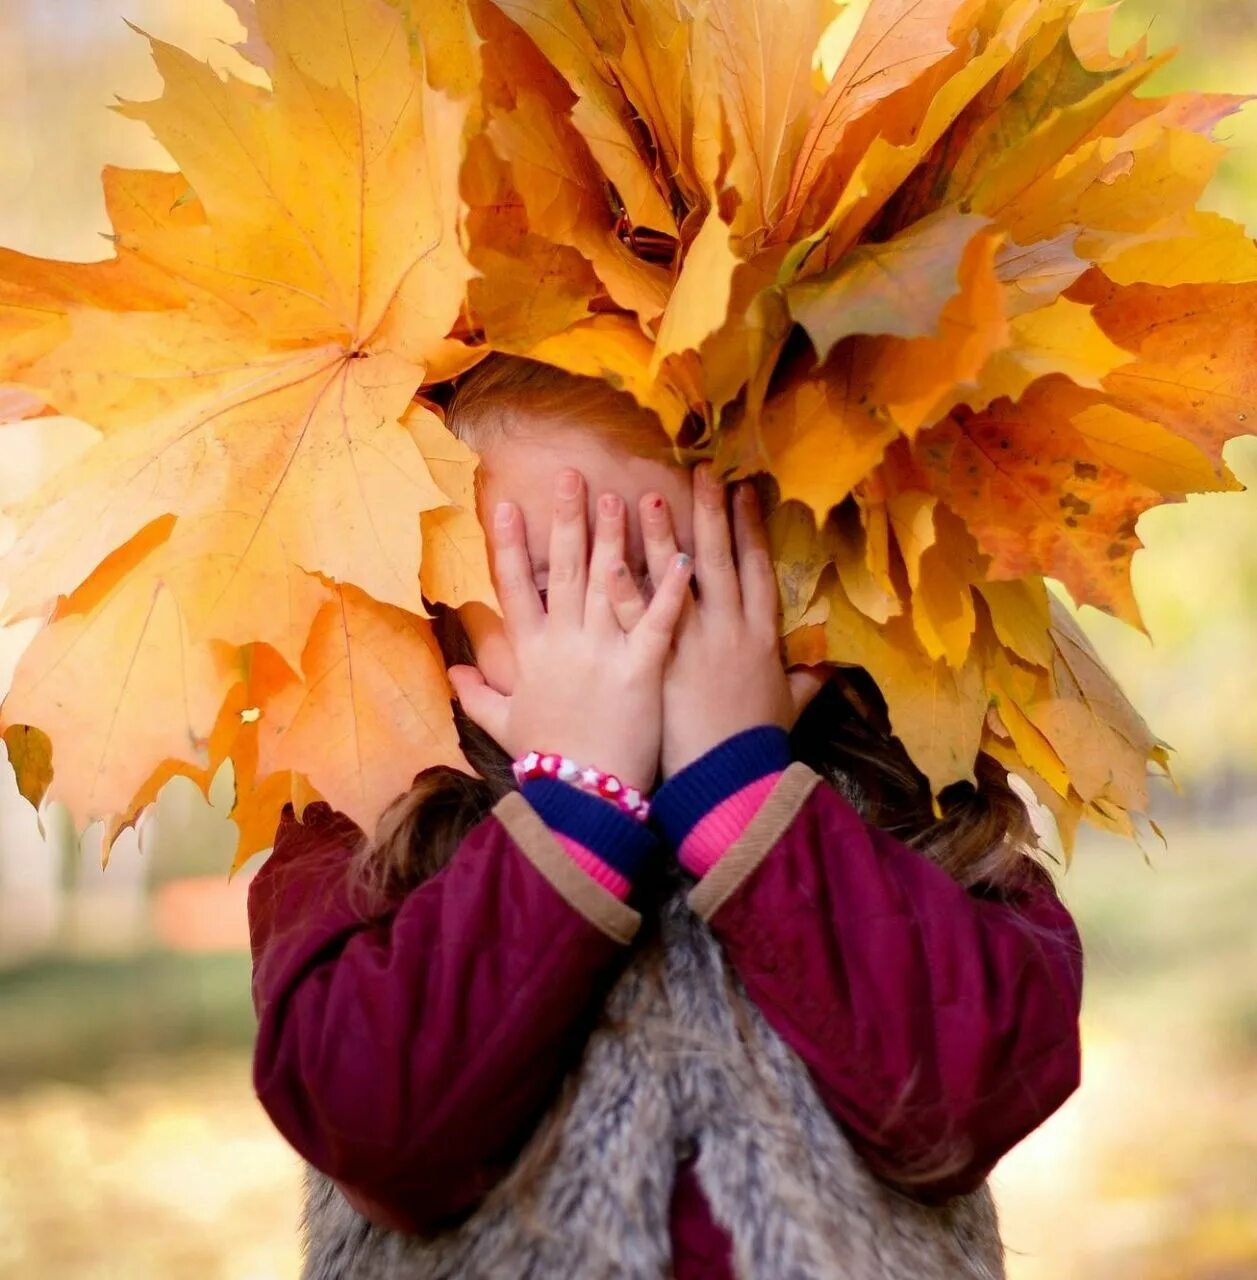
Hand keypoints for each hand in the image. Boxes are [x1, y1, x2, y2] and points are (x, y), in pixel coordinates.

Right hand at [448, 468, 693, 793]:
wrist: (583, 799)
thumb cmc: (547, 762)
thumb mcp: (506, 725)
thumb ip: (478, 696)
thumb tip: (451, 676)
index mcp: (531, 653)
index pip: (514, 587)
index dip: (511, 545)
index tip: (508, 505)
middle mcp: (563, 643)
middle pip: (563, 569)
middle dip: (567, 519)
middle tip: (573, 474)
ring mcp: (602, 653)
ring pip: (606, 583)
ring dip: (614, 537)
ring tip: (621, 494)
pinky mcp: (640, 669)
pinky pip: (656, 621)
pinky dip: (669, 588)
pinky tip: (684, 555)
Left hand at [640, 463, 828, 779]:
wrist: (732, 781)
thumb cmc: (758, 748)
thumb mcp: (789, 709)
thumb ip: (806, 684)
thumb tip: (828, 671)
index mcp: (762, 637)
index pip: (759, 570)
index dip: (752, 529)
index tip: (745, 492)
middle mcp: (730, 630)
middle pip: (721, 560)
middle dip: (711, 513)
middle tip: (701, 470)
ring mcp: (694, 645)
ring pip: (678, 580)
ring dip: (661, 537)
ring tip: (644, 497)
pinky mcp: (660, 666)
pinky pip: (639, 620)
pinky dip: (624, 590)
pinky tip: (607, 560)